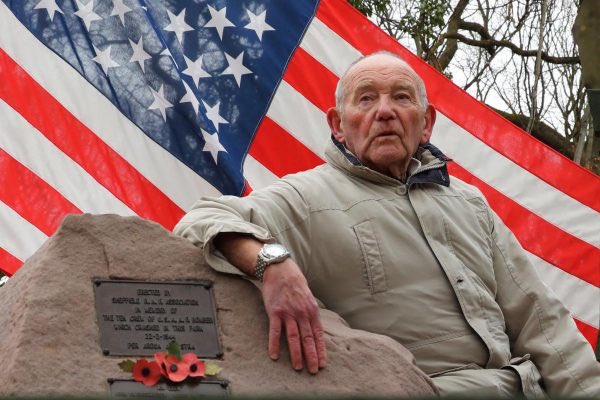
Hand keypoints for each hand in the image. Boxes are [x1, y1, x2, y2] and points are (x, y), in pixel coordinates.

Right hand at [261, 259, 326, 373]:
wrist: (280, 270)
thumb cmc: (295, 283)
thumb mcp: (308, 297)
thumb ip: (310, 313)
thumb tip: (314, 328)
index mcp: (312, 311)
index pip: (318, 334)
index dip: (320, 350)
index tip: (323, 364)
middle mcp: (302, 313)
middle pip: (308, 339)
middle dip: (311, 356)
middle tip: (313, 371)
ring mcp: (288, 313)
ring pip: (293, 337)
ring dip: (296, 354)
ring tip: (298, 367)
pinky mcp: (275, 312)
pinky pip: (274, 331)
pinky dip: (274, 344)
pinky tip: (274, 355)